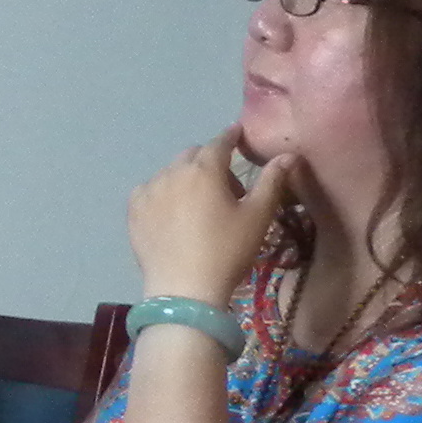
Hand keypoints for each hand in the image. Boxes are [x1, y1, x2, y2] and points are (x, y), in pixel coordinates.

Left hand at [127, 129, 289, 310]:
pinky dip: (163, 193)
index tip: (237, 133)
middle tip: (226, 190)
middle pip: (193, 156)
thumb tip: (288, 156)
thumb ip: (272, 181)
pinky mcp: (133, 211)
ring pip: (170, 172)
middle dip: (210, 163)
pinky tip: (173, 213)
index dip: (230, 136)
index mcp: (204, 169)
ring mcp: (148, 191)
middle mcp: (172, 172)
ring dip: (186, 178)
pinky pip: (150, 190)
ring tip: (199, 206)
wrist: (185, 289)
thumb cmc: (227, 250)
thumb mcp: (257, 216)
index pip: (219, 142)